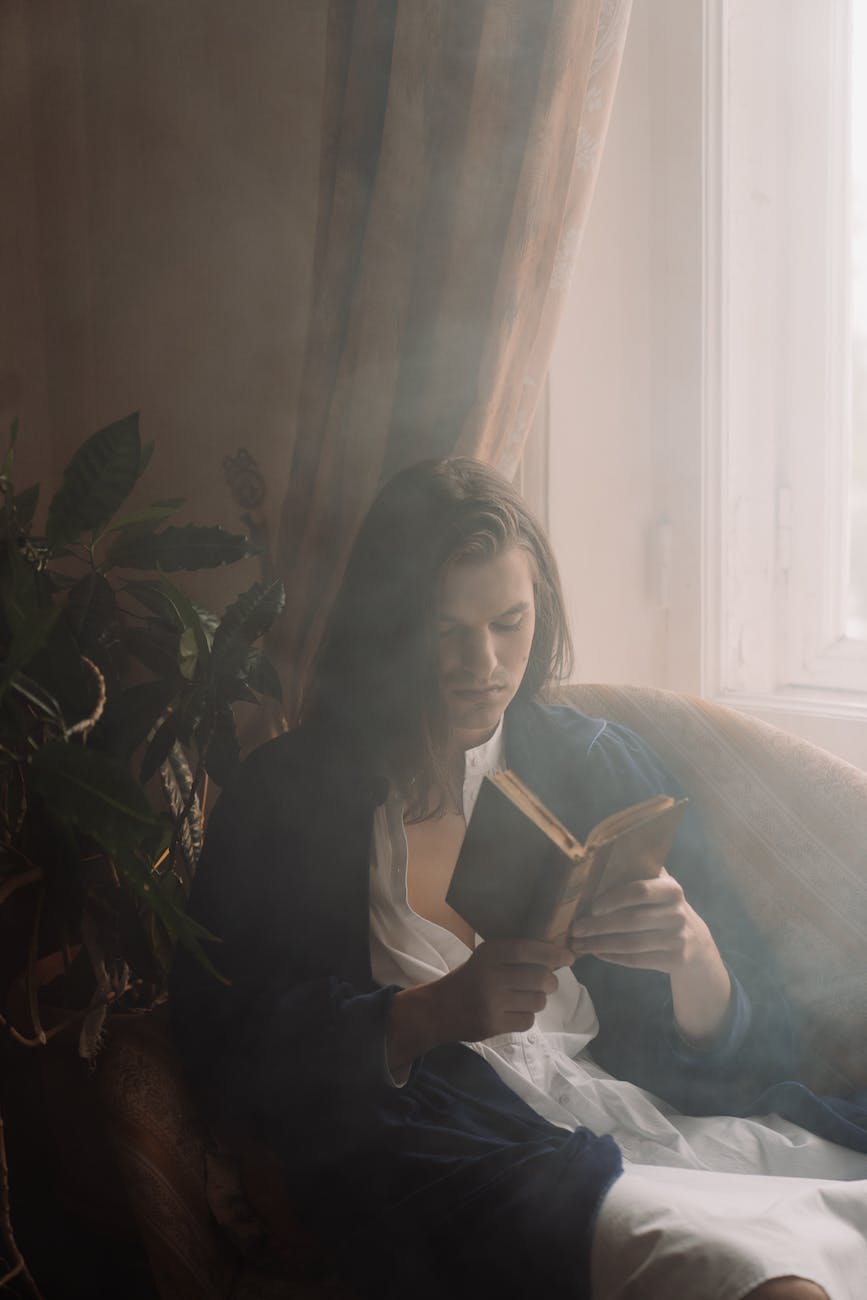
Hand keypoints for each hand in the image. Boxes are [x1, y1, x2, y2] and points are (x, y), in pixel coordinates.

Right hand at [432, 938, 572, 1041]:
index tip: (569, 957)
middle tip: (548, 982)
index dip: (552, 953)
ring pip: (537, 1001)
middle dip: (551, 981)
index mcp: (489, 953)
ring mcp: (491, 1003)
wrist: (439, 1009)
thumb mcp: (486, 958)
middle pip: (539, 978)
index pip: (528, 950)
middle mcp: (490, 976)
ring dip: (539, 1000)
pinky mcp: (492, 1025)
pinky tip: (515, 1011)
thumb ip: (515, 956)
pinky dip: (527, 1016)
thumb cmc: (470, 978)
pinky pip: (528, 1020)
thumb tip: (556, 957)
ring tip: (527, 997)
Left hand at [568, 869, 732, 1045]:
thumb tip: (594, 866)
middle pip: (632, 920)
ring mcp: (678, 939)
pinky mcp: (675, 960)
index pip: (640, 891)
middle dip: (599, 926)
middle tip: (576, 928)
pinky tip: (597, 953)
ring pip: (632, 944)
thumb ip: (637, 875)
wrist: (695, 941)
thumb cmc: (663, 908)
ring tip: (579, 944)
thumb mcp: (659, 888)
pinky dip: (613, 957)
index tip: (592, 907)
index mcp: (672, 889)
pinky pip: (638, 960)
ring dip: (601, 944)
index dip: (614, 899)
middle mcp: (678, 914)